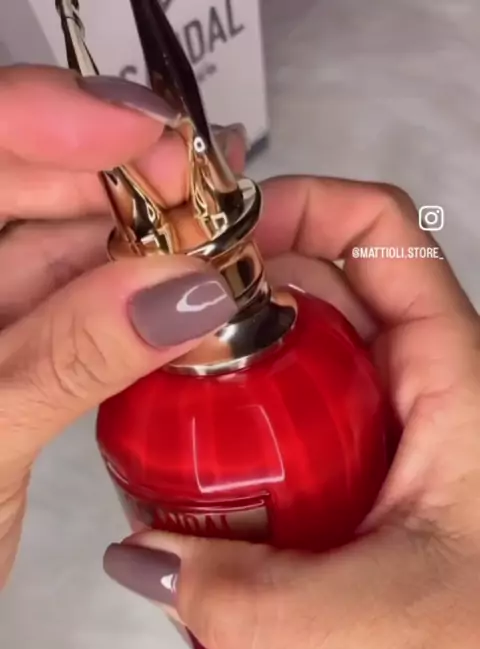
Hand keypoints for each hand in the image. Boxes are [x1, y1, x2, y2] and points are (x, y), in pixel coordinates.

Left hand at [0, 65, 244, 582]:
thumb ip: (70, 356)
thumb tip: (189, 287)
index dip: (55, 118)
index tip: (153, 135)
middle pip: (27, 183)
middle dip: (122, 175)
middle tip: (212, 187)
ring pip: (63, 246)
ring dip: (143, 237)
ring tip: (222, 229)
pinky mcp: (17, 352)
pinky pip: (80, 305)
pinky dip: (137, 297)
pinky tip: (189, 286)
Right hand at [105, 176, 479, 648]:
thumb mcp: (389, 612)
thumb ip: (260, 598)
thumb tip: (142, 560)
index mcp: (451, 370)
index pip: (377, 233)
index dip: (295, 206)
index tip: (208, 244)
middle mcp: (415, 383)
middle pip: (315, 288)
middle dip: (233, 296)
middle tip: (151, 336)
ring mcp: (383, 430)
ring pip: (294, 360)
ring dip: (227, 371)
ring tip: (156, 406)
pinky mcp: (359, 478)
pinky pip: (287, 426)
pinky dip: (238, 434)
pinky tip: (195, 473)